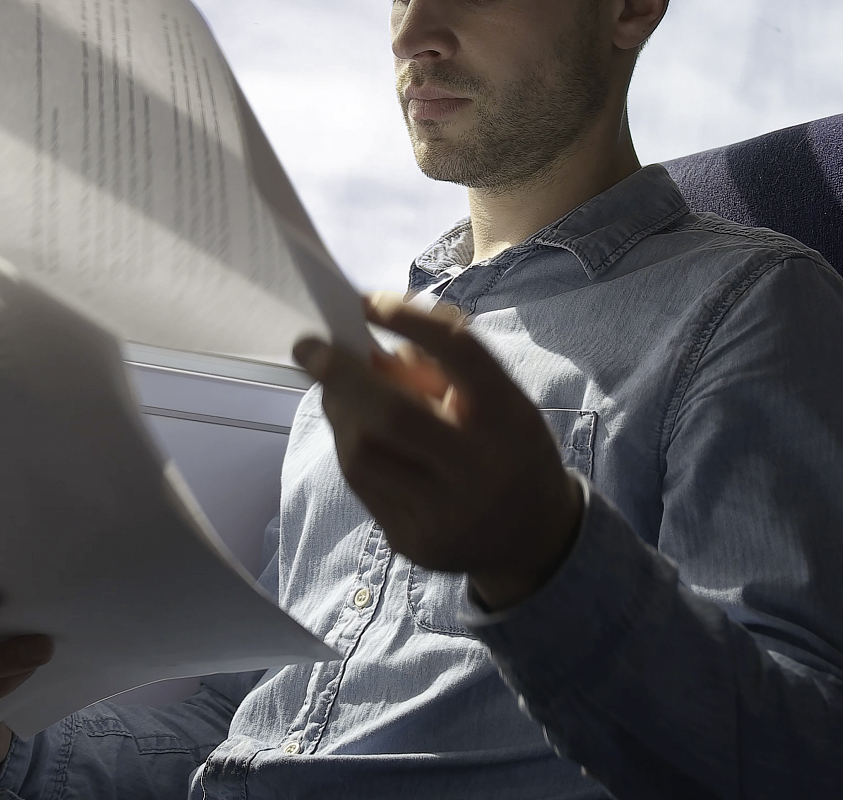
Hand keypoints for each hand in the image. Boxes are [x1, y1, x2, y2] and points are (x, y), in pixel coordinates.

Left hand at [293, 294, 582, 609]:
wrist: (534, 536)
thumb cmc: (506, 447)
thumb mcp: (498, 400)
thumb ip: (439, 369)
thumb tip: (362, 341)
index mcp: (510, 418)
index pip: (460, 353)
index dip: (409, 319)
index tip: (367, 301)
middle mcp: (480, 467)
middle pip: (393, 413)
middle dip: (340, 373)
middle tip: (308, 346)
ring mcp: (445, 512)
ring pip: (363, 452)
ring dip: (338, 411)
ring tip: (337, 391)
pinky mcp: (413, 540)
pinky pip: (360, 485)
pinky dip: (347, 446)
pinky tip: (354, 431)